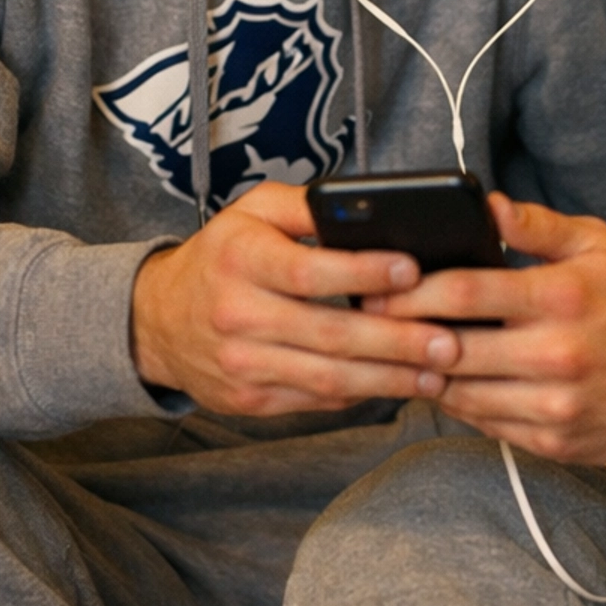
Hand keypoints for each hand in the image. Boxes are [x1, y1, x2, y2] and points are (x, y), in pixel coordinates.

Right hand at [130, 183, 460, 415]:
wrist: (158, 321)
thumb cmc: (222, 256)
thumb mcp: (252, 211)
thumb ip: (307, 205)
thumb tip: (371, 206)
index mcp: (239, 258)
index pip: (308, 270)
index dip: (363, 273)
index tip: (413, 270)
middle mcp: (236, 314)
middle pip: (328, 334)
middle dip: (396, 340)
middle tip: (448, 341)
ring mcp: (242, 364)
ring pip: (328, 377)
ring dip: (389, 378)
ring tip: (437, 373)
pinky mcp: (250, 400)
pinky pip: (316, 399)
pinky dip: (362, 394)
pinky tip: (399, 385)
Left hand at [370, 196, 605, 463]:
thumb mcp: (599, 245)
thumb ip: (538, 225)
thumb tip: (487, 205)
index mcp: (561, 298)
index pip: (464, 293)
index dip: (409, 291)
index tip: (377, 288)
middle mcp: (556, 355)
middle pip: (449, 348)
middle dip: (401, 335)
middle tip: (371, 324)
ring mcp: (554, 404)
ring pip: (459, 393)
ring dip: (423, 373)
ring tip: (399, 352)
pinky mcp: (553, 441)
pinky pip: (483, 423)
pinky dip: (457, 403)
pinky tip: (446, 382)